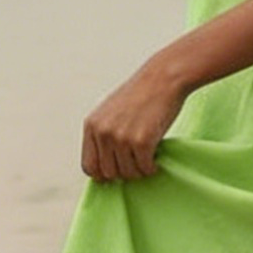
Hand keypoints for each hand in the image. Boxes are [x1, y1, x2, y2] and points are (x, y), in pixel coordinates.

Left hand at [81, 49, 187, 182]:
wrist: (163, 78)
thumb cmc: (141, 93)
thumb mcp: (111, 112)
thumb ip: (104, 134)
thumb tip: (105, 164)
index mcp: (92, 125)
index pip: (89, 166)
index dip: (103, 174)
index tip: (117, 171)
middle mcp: (103, 133)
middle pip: (109, 173)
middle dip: (125, 172)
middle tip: (137, 162)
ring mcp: (121, 138)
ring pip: (128, 173)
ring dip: (140, 170)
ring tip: (147, 157)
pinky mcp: (142, 141)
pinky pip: (145, 168)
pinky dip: (152, 167)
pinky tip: (156, 158)